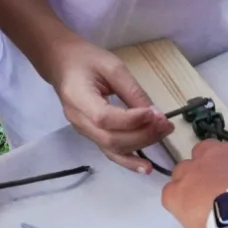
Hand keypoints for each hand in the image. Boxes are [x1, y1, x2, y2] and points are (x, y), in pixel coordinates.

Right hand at [43, 38, 174, 172]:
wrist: (62, 64)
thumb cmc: (86, 60)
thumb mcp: (112, 67)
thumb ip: (132, 91)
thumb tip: (155, 114)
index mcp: (77, 98)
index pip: (105, 118)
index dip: (132, 120)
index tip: (155, 114)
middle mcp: (78, 120)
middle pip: (111, 139)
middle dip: (143, 134)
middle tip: (165, 124)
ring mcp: (83, 131)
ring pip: (113, 148)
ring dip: (141, 145)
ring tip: (163, 135)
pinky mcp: (91, 135)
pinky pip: (110, 151)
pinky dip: (129, 161)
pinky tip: (145, 167)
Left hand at [160, 138, 227, 227]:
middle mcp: (218, 152)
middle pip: (204, 154)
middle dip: (207, 170)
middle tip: (216, 194)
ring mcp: (194, 170)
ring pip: (183, 171)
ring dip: (190, 186)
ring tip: (202, 210)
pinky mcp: (177, 192)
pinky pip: (170, 193)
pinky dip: (177, 205)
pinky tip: (191, 218)